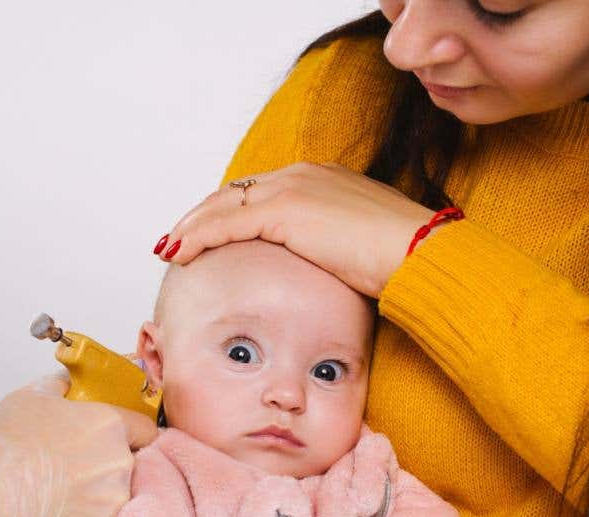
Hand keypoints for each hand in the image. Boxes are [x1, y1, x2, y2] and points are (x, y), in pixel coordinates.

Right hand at [0, 374, 158, 516]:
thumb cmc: (5, 445)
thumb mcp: (29, 398)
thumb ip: (58, 388)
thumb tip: (66, 383)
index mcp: (109, 425)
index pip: (146, 429)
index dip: (135, 437)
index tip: (122, 444)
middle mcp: (121, 462)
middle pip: (129, 467)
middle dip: (107, 471)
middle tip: (73, 477)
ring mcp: (115, 501)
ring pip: (117, 501)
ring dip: (97, 502)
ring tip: (61, 503)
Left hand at [163, 162, 434, 297]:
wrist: (418, 253)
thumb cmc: (401, 257)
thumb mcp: (359, 246)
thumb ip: (334, 247)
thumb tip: (326, 269)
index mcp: (320, 179)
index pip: (260, 191)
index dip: (230, 211)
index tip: (211, 229)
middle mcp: (301, 175)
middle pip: (234, 193)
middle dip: (202, 215)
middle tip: (178, 237)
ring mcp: (291, 190)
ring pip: (223, 206)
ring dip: (191, 226)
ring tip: (170, 246)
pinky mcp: (283, 212)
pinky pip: (226, 225)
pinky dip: (197, 237)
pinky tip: (178, 253)